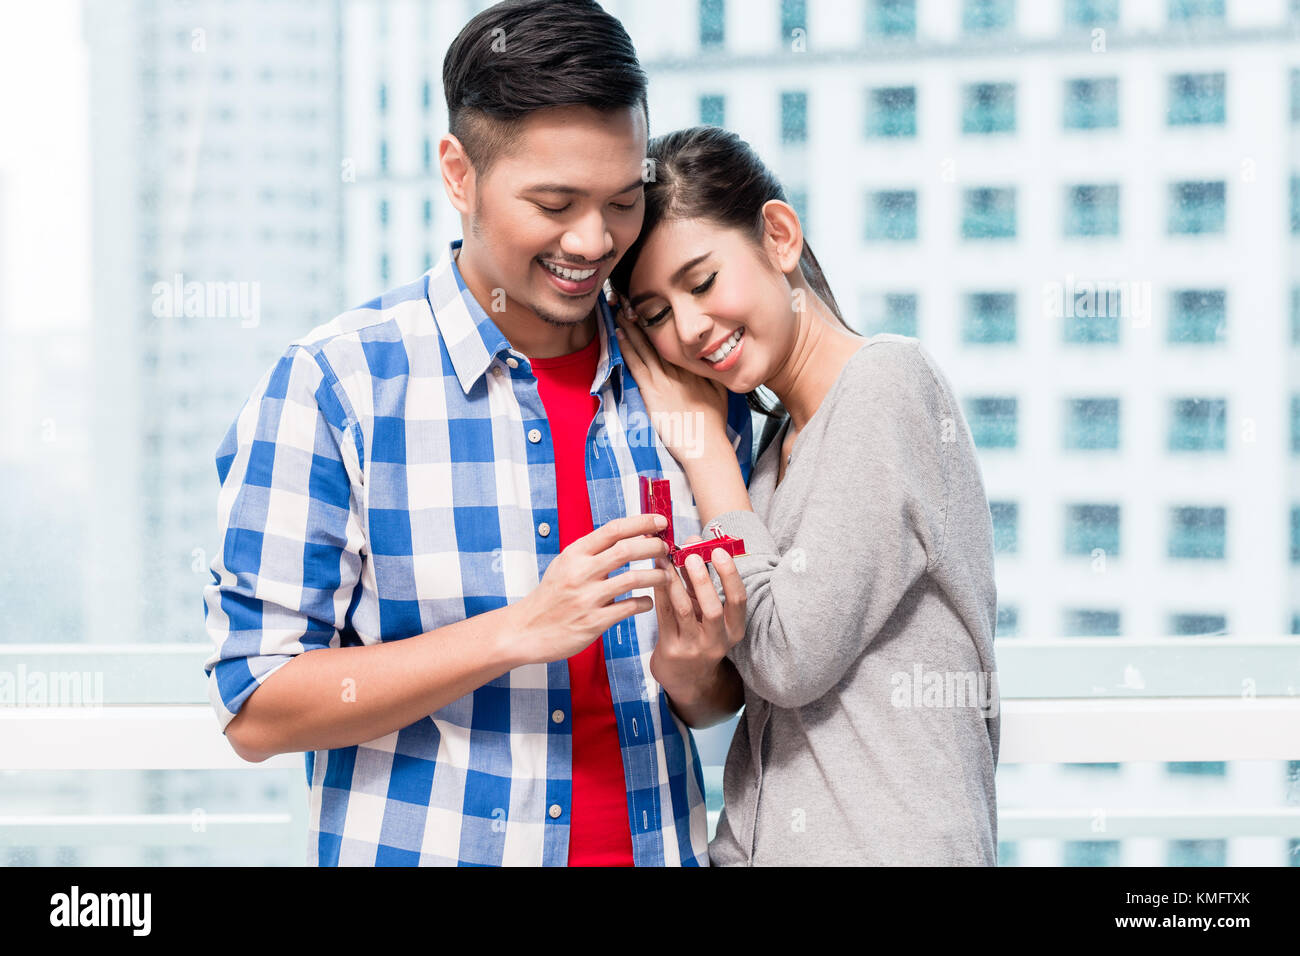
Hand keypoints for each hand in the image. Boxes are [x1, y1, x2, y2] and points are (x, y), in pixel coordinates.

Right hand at [515, 514, 670, 663]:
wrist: (526, 630)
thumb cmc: (550, 596)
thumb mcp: (564, 565)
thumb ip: (591, 551)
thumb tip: (625, 535)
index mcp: (574, 554)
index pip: (613, 529)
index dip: (641, 522)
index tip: (660, 521)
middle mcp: (581, 572)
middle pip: (626, 550)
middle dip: (654, 547)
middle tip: (666, 548)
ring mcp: (587, 598)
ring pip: (633, 579)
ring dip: (656, 575)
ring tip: (666, 575)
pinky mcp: (593, 622)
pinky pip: (629, 608)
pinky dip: (645, 603)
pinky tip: (649, 601)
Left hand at [610, 295, 729, 465]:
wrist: (706, 445)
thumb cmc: (713, 425)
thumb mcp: (721, 393)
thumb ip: (712, 376)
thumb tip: (710, 362)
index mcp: (696, 368)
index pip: (677, 339)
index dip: (662, 322)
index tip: (655, 306)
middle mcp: (680, 370)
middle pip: (659, 338)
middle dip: (644, 317)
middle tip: (630, 298)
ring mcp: (666, 381)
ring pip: (645, 347)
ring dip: (631, 327)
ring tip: (620, 309)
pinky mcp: (653, 393)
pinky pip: (637, 365)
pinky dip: (627, 349)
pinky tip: (619, 335)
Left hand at [648, 535, 747, 705]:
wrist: (686, 678)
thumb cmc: (699, 633)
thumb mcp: (707, 610)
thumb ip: (702, 578)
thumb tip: (695, 539)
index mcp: (734, 629)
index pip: (738, 600)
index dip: (729, 574)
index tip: (719, 550)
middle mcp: (718, 641)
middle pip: (713, 608)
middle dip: (702, 579)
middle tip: (690, 554)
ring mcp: (694, 648)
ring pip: (684, 611)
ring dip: (675, 582)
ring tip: (666, 559)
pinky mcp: (671, 650)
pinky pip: (664, 616)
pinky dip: (660, 592)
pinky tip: (655, 574)